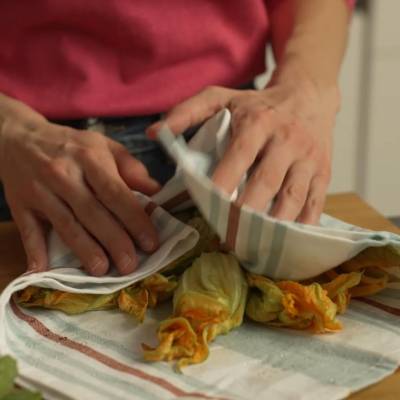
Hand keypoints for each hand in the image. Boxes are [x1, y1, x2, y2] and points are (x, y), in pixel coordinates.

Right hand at [0, 103, 159, 274]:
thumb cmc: (71, 145)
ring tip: (102, 270)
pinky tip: (44, 272)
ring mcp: (40, 191)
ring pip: (66, 225)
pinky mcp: (20, 205)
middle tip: (130, 265)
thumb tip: (157, 191)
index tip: (150, 242)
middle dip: (114, 241)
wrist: (18, 137)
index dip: (134, 219)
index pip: (115, 192)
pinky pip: (29, 231)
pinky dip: (35, 252)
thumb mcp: (104, 146)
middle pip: (92, 213)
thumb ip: (131, 168)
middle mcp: (64, 175)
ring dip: (84, 250)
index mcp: (89, 158)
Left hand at [148, 74, 338, 223]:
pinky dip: (302, 225)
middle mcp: (287, 140)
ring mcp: (309, 158)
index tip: (208, 207)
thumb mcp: (222, 97)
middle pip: (267, 182)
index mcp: (259, 122)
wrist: (309, 95)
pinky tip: (286, 242)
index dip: (224, 182)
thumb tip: (153, 133)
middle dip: (247, 212)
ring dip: (274, 225)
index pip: (240, 155)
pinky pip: (315, 203)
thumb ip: (187, 112)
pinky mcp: (324, 172)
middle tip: (227, 237)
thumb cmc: (259, 103)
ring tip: (254, 247)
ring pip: (293, 197)